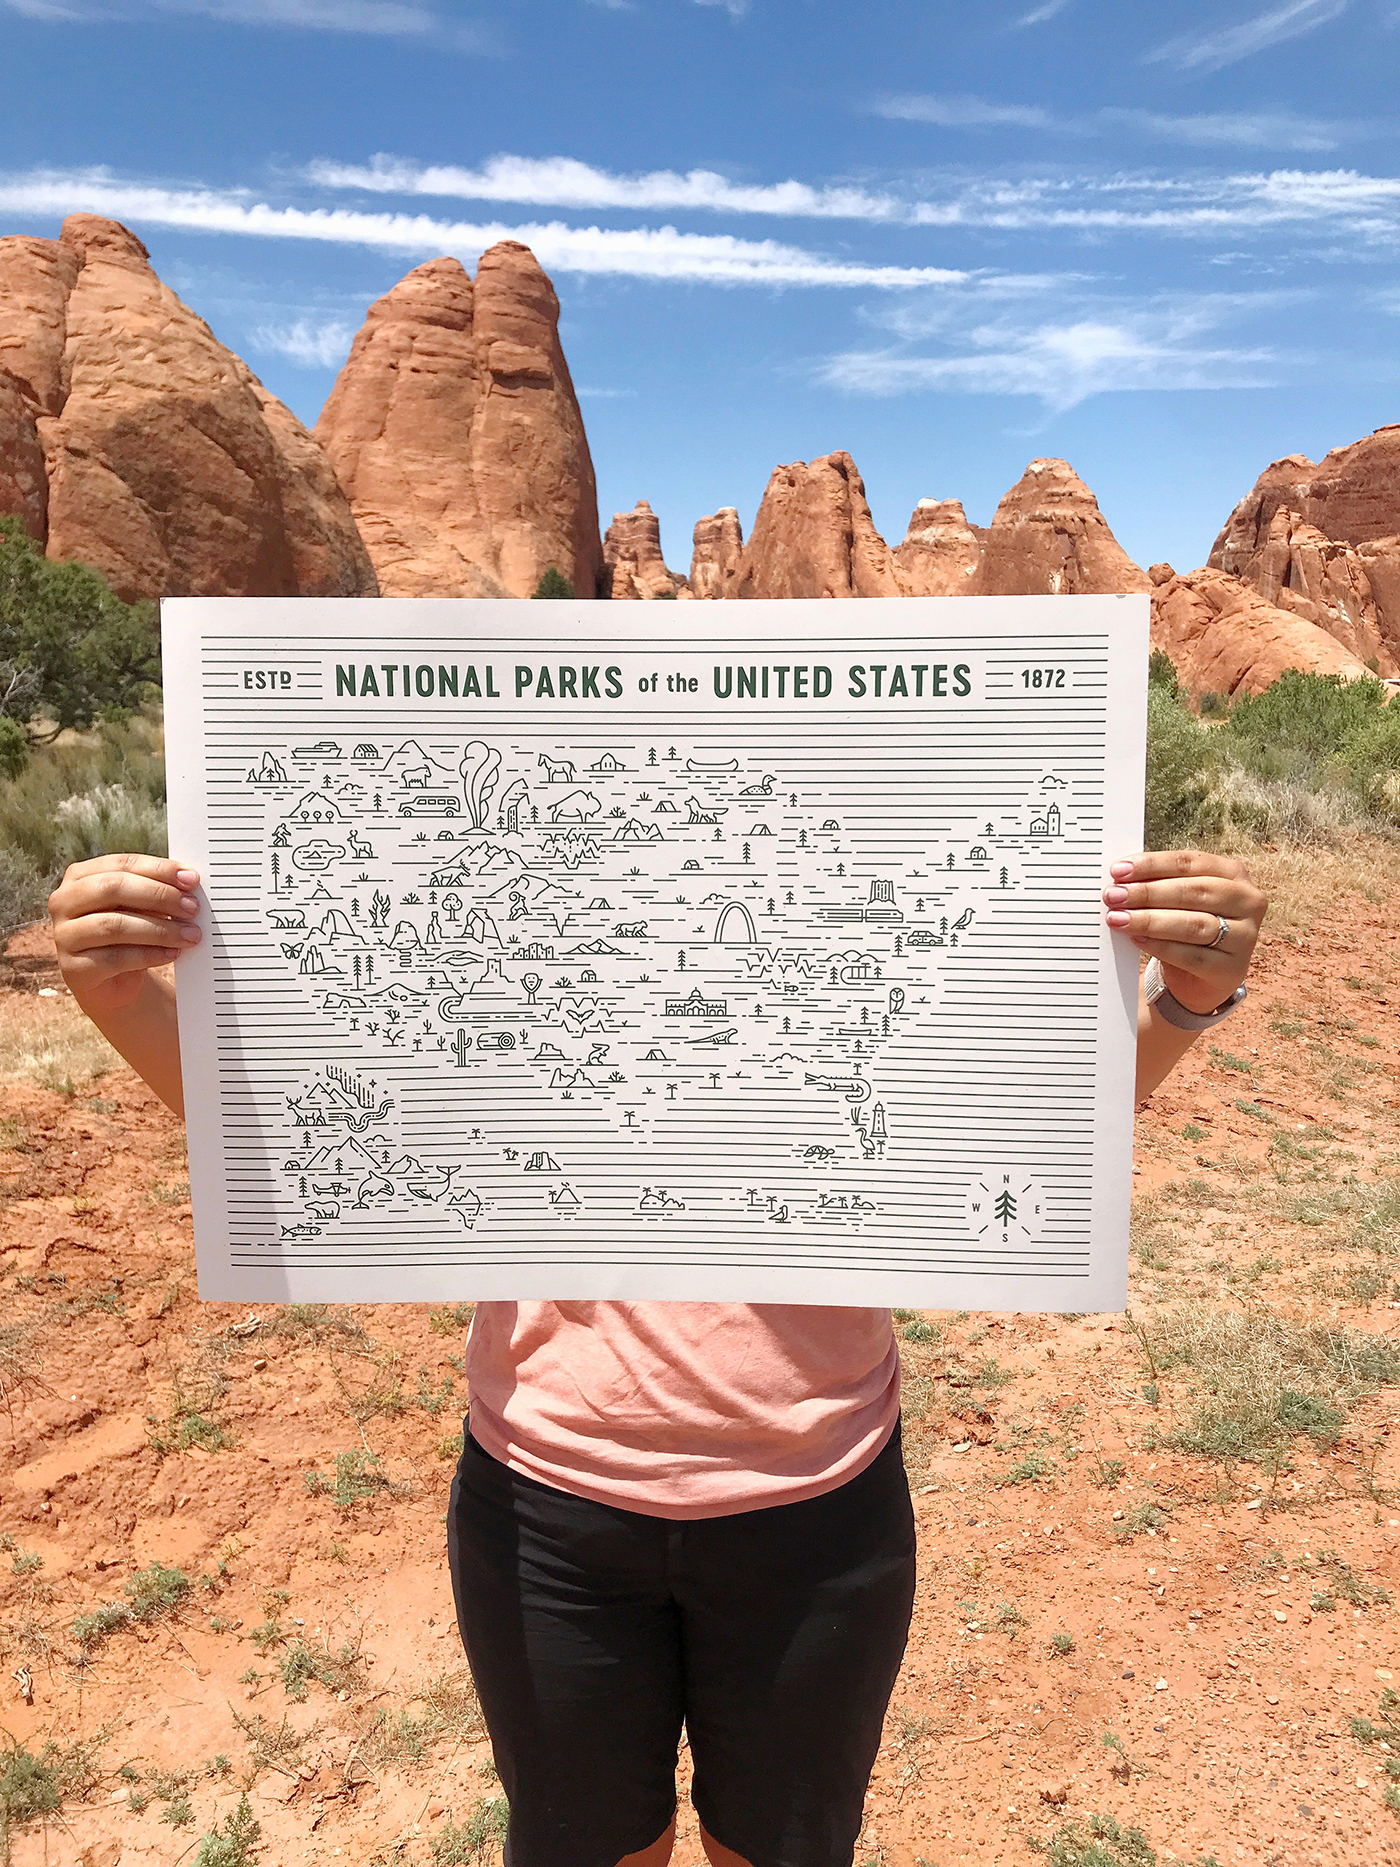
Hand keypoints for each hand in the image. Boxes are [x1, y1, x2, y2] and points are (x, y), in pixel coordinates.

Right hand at [50, 855, 201, 1015]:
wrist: (113, 982)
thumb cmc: (130, 935)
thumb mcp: (141, 909)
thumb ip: (157, 892)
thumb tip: (189, 882)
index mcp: (80, 877)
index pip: (121, 864)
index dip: (158, 869)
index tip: (192, 879)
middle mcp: (64, 901)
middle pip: (113, 888)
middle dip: (159, 896)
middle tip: (193, 908)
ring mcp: (64, 935)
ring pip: (114, 925)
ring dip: (160, 929)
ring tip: (190, 935)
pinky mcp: (73, 968)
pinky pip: (115, 958)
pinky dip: (149, 955)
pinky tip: (172, 954)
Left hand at [1103, 850, 1266, 1014]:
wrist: (1202, 975)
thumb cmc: (1187, 925)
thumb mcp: (1178, 900)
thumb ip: (1157, 884)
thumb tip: (1119, 879)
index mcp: (1233, 873)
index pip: (1190, 862)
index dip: (1152, 864)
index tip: (1118, 870)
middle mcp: (1247, 901)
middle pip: (1193, 892)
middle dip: (1147, 892)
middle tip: (1113, 895)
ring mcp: (1245, 936)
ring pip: (1194, 924)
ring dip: (1151, 920)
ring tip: (1118, 918)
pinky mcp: (1231, 968)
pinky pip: (1192, 956)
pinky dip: (1161, 946)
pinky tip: (1136, 939)